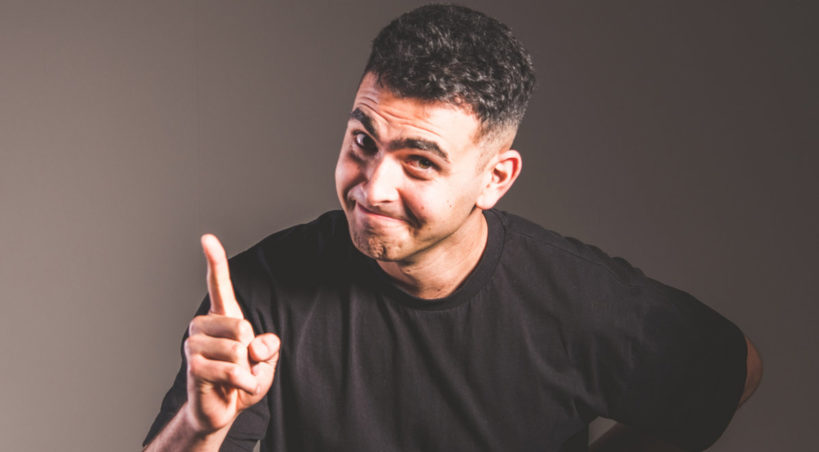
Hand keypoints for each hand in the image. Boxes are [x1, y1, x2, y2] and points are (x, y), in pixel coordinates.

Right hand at [183, 234, 279, 433]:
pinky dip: (243, 383)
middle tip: (243, 366)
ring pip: (237, 350)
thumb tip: (255, 343)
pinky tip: (235, 388)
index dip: (215, 261)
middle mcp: (203, 326)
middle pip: (242, 326)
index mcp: (223, 318)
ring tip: (237, 378)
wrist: (223, 410)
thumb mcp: (266, 361)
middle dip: (253, 352)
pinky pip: (232, 370)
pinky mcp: (193, 366)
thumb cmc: (243, 381)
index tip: (207, 238)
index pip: (219, 285)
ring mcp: (194, 345)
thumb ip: (268, 347)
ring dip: (248, 370)